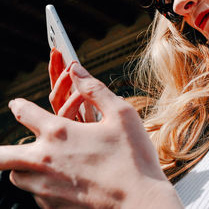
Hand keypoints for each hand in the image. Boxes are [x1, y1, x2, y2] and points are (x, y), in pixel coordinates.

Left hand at [1, 63, 182, 208]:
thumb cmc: (134, 157)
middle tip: (5, 149)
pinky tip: (59, 180)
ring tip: (35, 162)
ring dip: (20, 166)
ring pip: (15, 177)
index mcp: (59, 133)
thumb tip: (76, 69)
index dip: (19, 105)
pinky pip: (35, 194)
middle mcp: (45, 160)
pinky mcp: (53, 206)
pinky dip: (40, 185)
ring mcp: (46, 187)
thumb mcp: (122, 114)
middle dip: (0, 150)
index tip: (17, 104)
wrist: (140, 202)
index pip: (24, 113)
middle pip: (2, 155)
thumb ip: (95, 89)